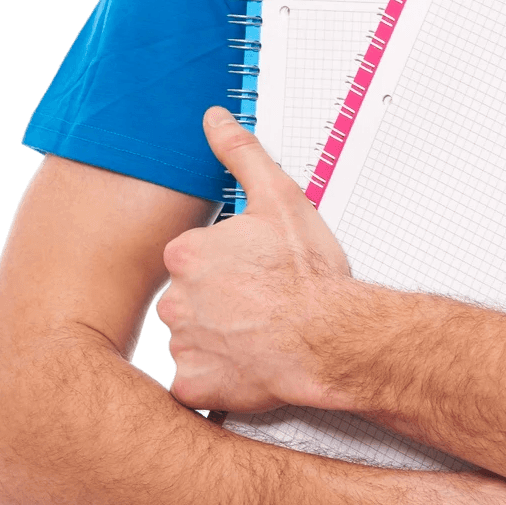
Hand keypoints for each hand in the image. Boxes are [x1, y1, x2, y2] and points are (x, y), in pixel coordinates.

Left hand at [157, 108, 352, 414]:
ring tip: (259, 338)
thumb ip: (241, 154)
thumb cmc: (309, 275)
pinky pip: (193, 384)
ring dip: (218, 341)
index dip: (228, 268)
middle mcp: (175, 300)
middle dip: (219, 305)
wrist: (331, 336)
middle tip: (261, 307)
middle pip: (189, 301)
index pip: (192, 260)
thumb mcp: (278, 198)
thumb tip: (215, 120)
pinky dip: (216, 379)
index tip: (255, 275)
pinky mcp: (194, 385)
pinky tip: (247, 367)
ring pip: (192, 341)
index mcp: (187, 254)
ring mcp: (183, 346)